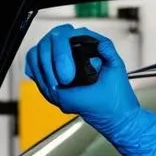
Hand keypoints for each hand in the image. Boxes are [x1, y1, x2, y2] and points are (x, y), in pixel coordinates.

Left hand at [24, 24, 155, 155]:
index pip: (49, 55)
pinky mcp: (56, 97)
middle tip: (64, 33)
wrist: (120, 121)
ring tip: (57, 39)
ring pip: (35, 65)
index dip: (59, 42)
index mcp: (65, 88)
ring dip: (45, 49)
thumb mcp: (116, 70)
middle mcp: (55, 93)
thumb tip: (96, 40)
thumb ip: (106, 50)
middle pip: (40, 56)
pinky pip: (39, 76)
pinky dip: (41, 62)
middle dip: (52, 42)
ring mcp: (53, 96)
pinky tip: (48, 54)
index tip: (69, 35)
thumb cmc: (116, 104)